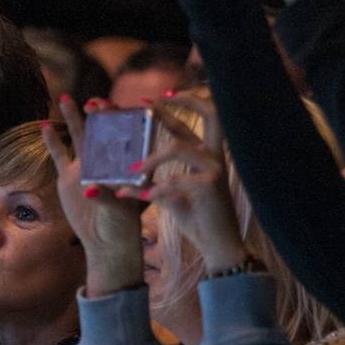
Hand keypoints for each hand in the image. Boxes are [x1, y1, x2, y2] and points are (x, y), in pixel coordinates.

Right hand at [41, 96, 144, 297]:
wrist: (106, 242)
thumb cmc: (122, 225)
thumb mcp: (119, 211)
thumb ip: (106, 197)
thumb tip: (90, 188)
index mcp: (126, 162)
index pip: (127, 133)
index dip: (122, 119)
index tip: (115, 111)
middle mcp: (107, 159)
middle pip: (103, 129)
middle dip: (99, 113)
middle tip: (93, 103)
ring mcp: (87, 165)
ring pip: (81, 137)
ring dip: (73, 118)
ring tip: (65, 98)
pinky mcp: (69, 176)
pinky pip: (60, 155)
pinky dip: (53, 141)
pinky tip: (45, 126)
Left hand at [122, 92, 247, 272]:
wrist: (219, 246)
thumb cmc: (199, 221)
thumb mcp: (173, 199)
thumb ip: (156, 185)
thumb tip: (125, 184)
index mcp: (206, 156)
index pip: (190, 123)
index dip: (174, 105)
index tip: (149, 98)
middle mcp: (214, 156)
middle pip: (201, 116)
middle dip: (172, 106)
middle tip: (146, 103)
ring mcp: (214, 168)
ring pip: (177, 147)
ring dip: (151, 158)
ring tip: (132, 171)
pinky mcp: (211, 185)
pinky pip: (175, 180)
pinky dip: (156, 188)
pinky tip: (142, 196)